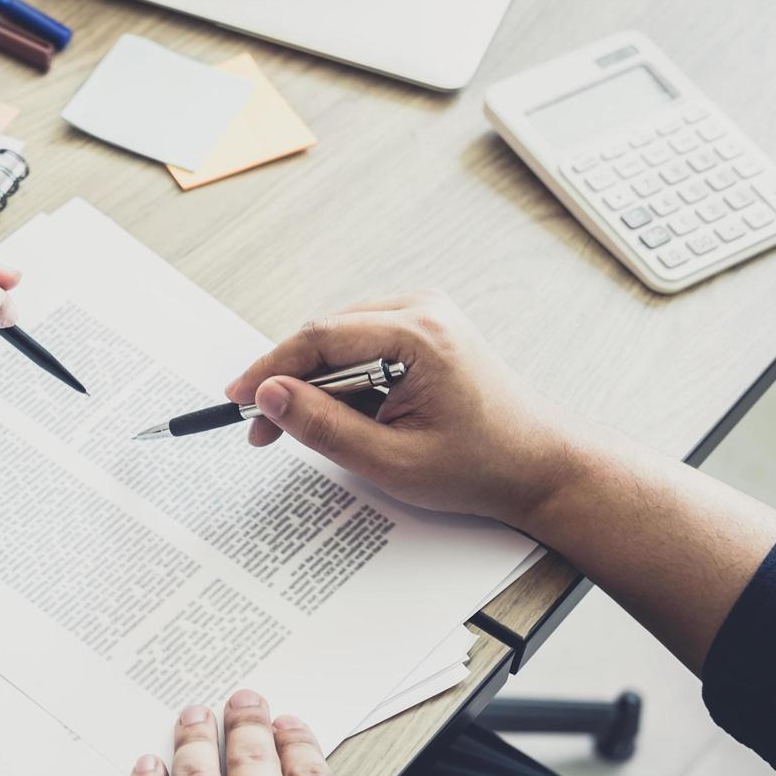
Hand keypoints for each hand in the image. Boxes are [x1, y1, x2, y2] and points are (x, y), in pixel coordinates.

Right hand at [225, 291, 578, 527]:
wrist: (538, 466)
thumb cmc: (480, 465)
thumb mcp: (390, 460)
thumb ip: (324, 426)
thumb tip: (270, 395)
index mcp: (419, 335)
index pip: (319, 337)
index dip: (270, 368)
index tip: (237, 397)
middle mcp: (422, 310)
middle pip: (326, 335)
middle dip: (289, 382)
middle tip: (262, 428)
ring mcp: (425, 315)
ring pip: (339, 342)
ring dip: (315, 384)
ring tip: (303, 430)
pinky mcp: (424, 331)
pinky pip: (361, 347)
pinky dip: (341, 381)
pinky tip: (344, 417)